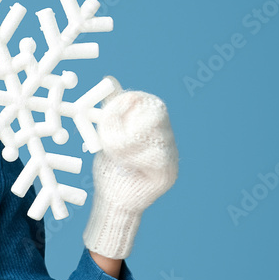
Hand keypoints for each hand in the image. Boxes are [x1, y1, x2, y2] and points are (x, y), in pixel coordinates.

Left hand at [83, 77, 177, 259]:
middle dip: (128, 121)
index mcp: (153, 126)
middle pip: (157, 113)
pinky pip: (155, 157)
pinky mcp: (169, 173)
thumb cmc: (110, 166)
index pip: (152, 103)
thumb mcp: (107, 135)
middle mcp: (167, 137)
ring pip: (154, 134)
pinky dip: (133, 158)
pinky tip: (124, 165)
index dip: (127, 103)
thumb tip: (110, 79)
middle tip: (107, 136)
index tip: (106, 111)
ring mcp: (172, 154)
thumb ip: (111, 110)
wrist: (113, 200)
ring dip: (126, 142)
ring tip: (111, 153)